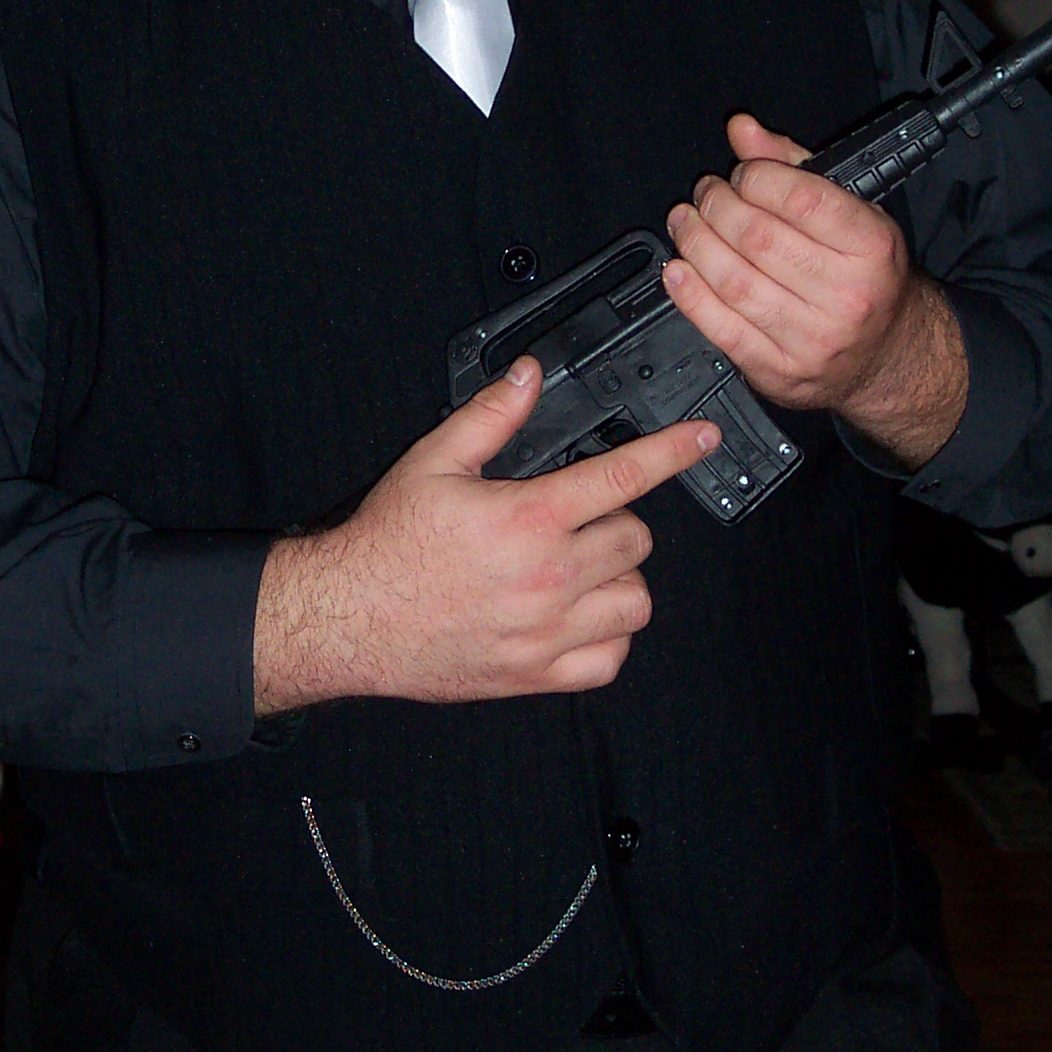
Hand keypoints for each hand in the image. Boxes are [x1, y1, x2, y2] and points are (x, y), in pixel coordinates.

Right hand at [252, 361, 720, 714]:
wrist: (350, 617)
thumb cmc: (388, 545)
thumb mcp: (433, 462)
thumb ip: (491, 417)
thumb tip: (528, 376)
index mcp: (528, 518)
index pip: (622, 476)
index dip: (672, 451)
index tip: (702, 438)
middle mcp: (548, 578)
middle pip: (636, 539)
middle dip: (617, 519)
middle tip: (579, 518)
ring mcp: (547, 632)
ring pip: (634, 601)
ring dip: (618, 578)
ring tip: (582, 566)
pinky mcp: (537, 674)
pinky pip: (609, 659)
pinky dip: (605, 637)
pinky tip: (577, 616)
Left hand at [664, 113, 967, 468]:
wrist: (887, 354)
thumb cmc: (866, 276)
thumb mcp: (851, 211)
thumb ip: (794, 167)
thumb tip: (742, 129)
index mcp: (872, 248)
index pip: (800, 199)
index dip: (756, 176)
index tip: (740, 172)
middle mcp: (848, 296)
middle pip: (757, 237)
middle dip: (717, 205)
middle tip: (707, 194)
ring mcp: (813, 340)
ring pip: (733, 281)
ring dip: (695, 243)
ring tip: (686, 222)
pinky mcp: (780, 371)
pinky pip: (721, 329)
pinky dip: (690, 294)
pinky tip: (678, 270)